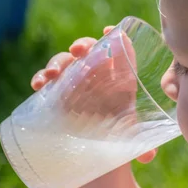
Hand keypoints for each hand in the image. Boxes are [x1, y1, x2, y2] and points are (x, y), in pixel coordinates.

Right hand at [30, 26, 156, 163]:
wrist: (97, 144)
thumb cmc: (119, 132)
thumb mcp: (129, 135)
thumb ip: (140, 144)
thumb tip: (148, 156)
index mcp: (120, 78)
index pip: (120, 50)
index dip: (117, 37)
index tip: (110, 31)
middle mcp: (97, 74)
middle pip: (90, 50)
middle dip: (83, 45)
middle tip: (79, 51)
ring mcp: (76, 80)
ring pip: (66, 61)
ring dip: (58, 62)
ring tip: (53, 75)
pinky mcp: (58, 91)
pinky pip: (48, 79)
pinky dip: (41, 77)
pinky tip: (38, 84)